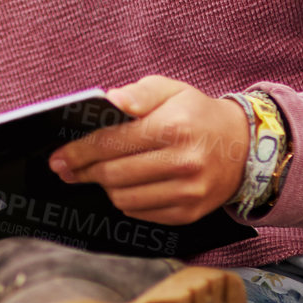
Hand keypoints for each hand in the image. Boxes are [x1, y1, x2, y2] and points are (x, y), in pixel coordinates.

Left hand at [46, 75, 248, 224]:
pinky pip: (141, 213)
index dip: (78, 151)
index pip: (112, 143)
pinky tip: (125, 186)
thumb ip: (138, 92)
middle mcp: (183, 162)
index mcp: (173, 127)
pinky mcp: (189, 212)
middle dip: (83, 171)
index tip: (58, 157)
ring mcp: (188, 191)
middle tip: (66, 169)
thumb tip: (110, 99)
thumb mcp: (171, 90)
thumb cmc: (197, 114)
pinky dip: (126, 201)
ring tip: (100, 174)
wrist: (244, 148)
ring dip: (104, 187)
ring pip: (124, 198)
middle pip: (113, 174)